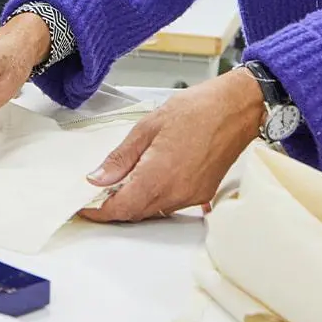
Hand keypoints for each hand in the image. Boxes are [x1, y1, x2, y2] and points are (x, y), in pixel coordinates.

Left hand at [78, 69, 265, 222]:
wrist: (237, 108)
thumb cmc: (197, 110)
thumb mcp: (148, 127)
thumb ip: (121, 158)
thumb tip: (98, 178)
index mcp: (158, 176)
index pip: (120, 208)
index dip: (98, 211)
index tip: (84, 206)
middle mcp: (176, 193)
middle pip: (136, 213)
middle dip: (114, 207)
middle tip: (97, 193)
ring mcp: (191, 196)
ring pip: (154, 210)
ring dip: (135, 203)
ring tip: (120, 183)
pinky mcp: (203, 193)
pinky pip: (172, 204)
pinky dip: (155, 197)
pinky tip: (148, 180)